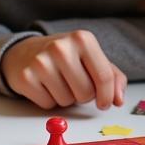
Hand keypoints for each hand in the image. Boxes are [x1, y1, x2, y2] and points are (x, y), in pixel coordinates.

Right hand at [1, 31, 126, 109]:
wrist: (26, 52)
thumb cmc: (65, 57)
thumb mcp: (91, 58)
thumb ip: (112, 76)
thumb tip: (119, 99)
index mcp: (82, 39)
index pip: (104, 77)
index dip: (107, 96)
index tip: (104, 102)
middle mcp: (61, 47)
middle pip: (86, 93)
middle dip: (83, 95)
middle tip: (74, 83)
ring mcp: (41, 61)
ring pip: (67, 101)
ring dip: (66, 98)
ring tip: (58, 81)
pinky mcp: (26, 77)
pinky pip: (48, 105)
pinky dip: (49, 101)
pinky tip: (44, 85)